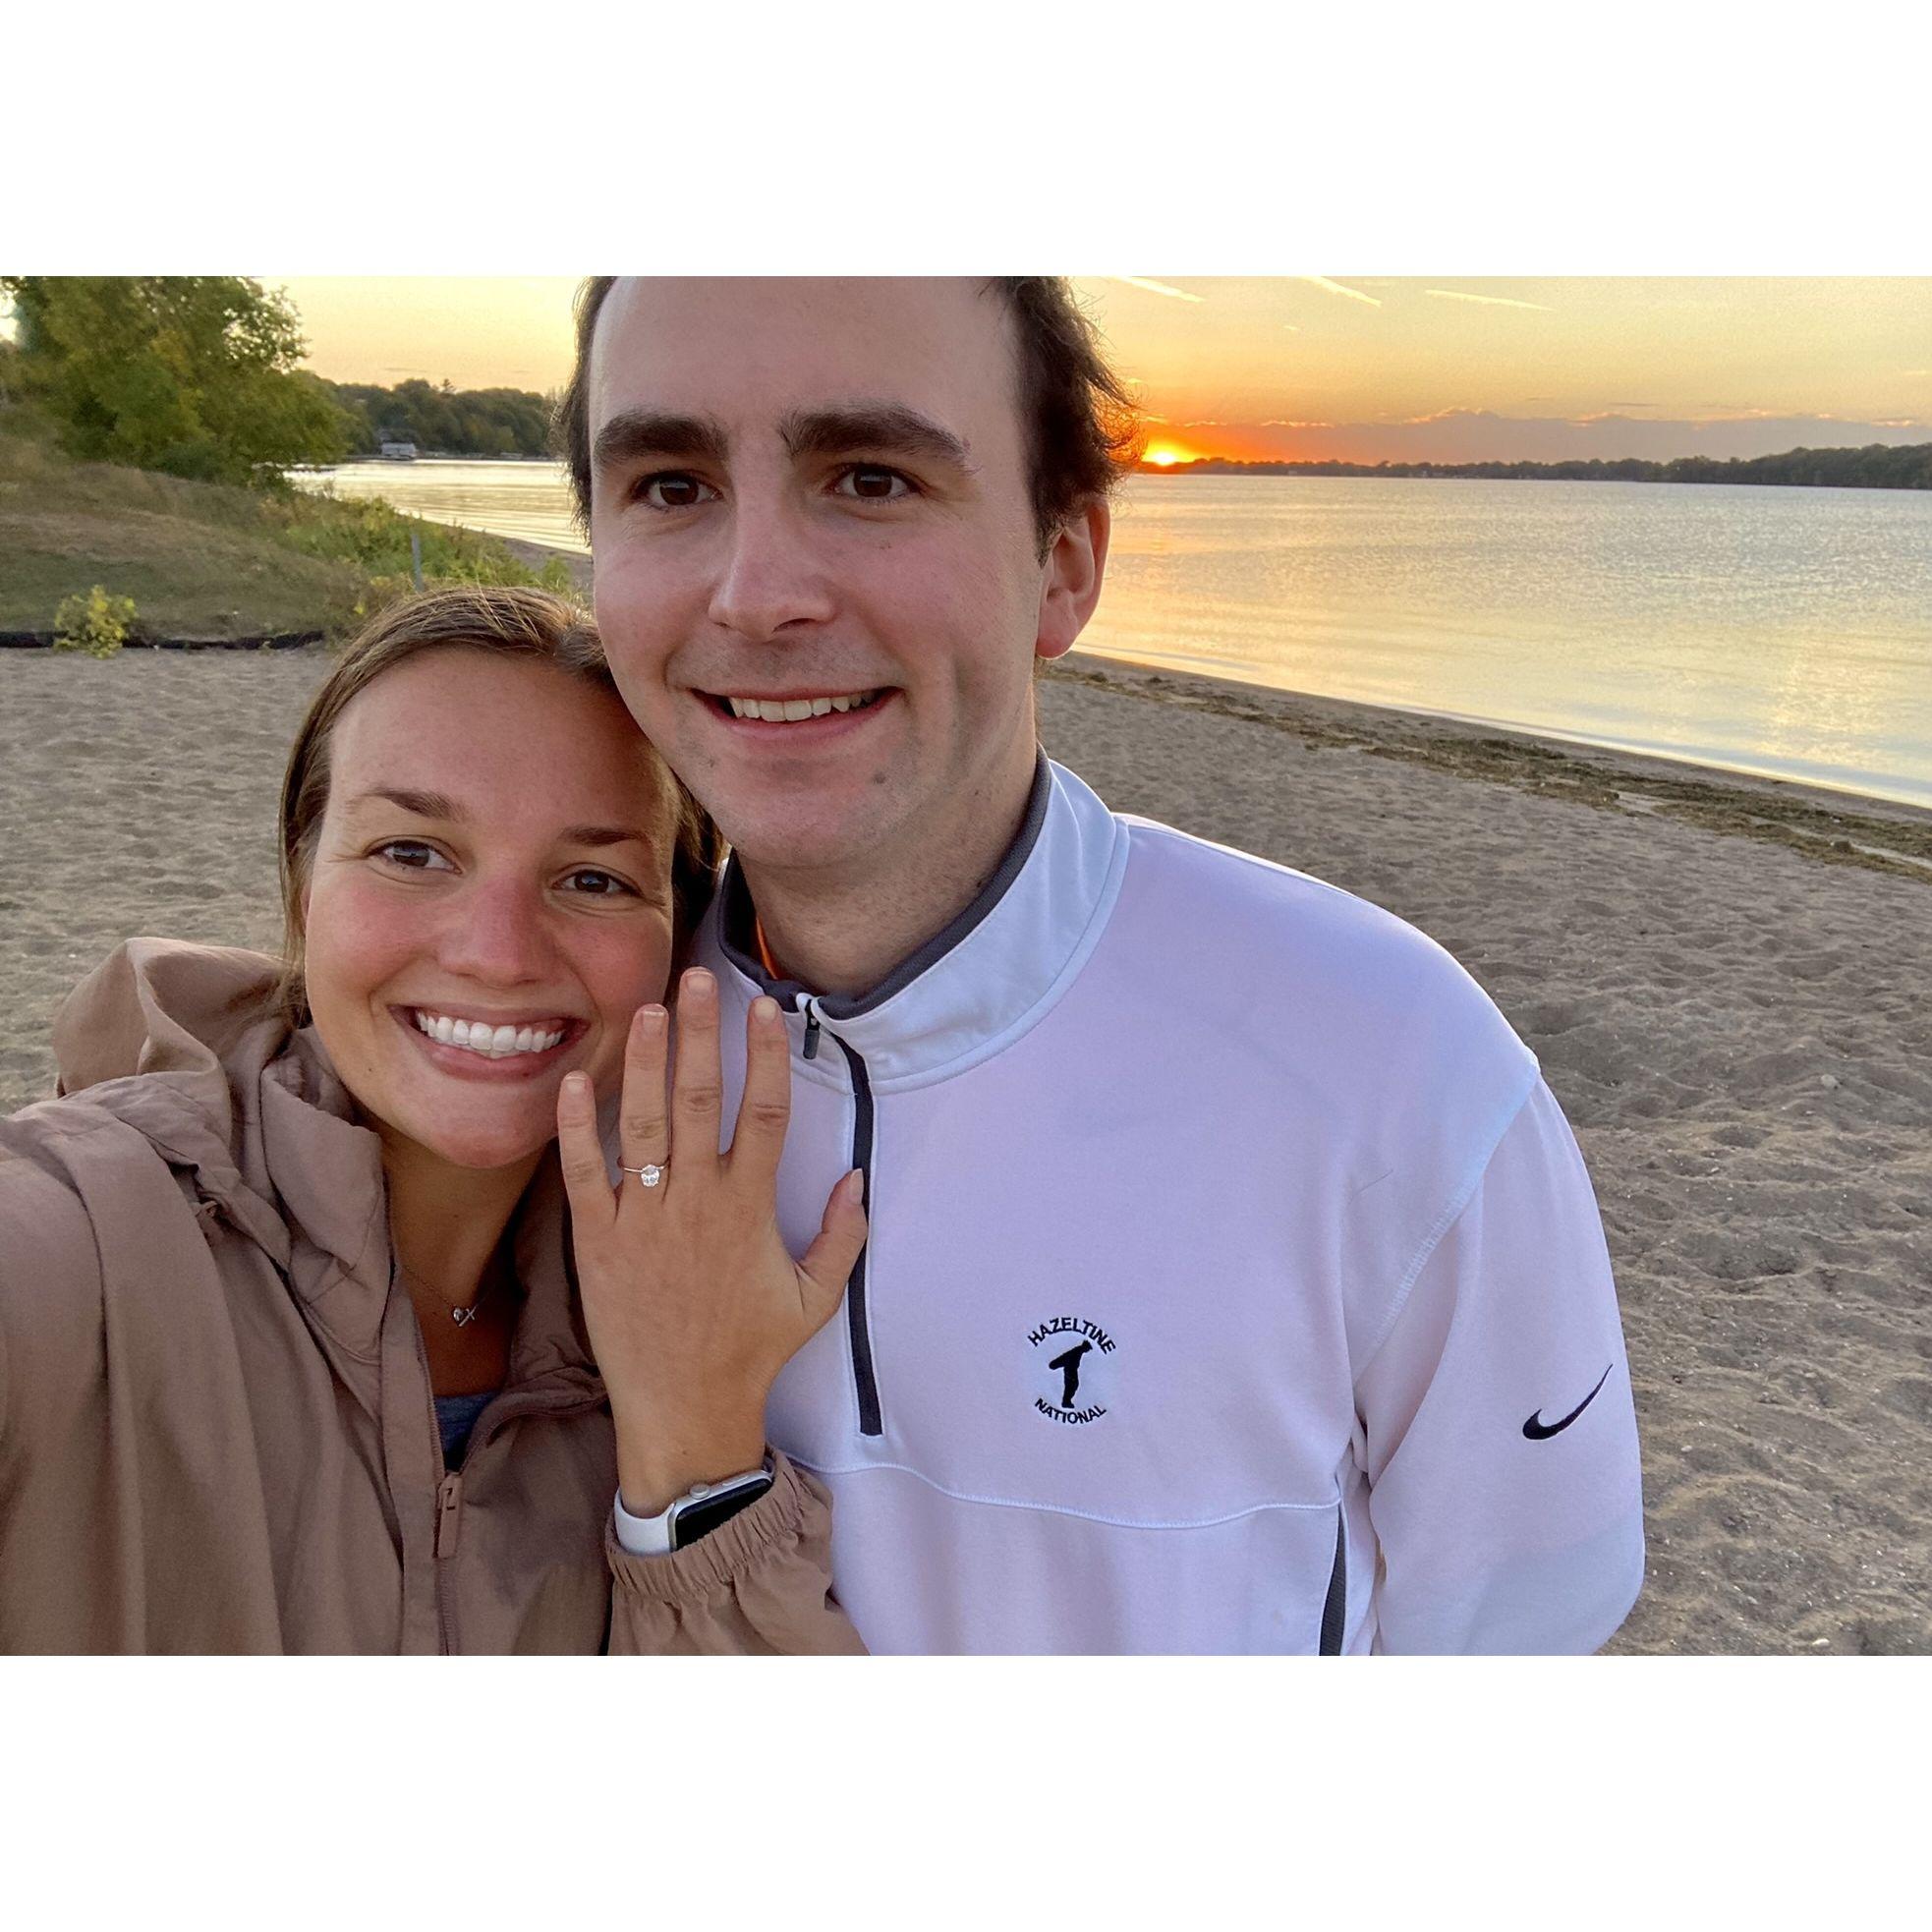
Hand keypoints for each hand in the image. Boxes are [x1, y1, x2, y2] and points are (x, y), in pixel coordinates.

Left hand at [557, 967, 867, 1515]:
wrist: (684, 1409)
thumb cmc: (751, 1351)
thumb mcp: (816, 1298)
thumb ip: (843, 1236)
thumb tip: (857, 1177)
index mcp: (750, 1210)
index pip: (766, 1114)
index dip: (766, 1056)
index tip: (765, 1007)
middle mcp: (696, 1203)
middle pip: (700, 1101)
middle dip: (701, 1034)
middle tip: (698, 978)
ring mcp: (643, 1220)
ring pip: (642, 1126)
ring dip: (645, 1063)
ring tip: (648, 1008)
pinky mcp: (597, 1242)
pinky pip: (582, 1175)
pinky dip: (576, 1127)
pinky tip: (576, 1079)